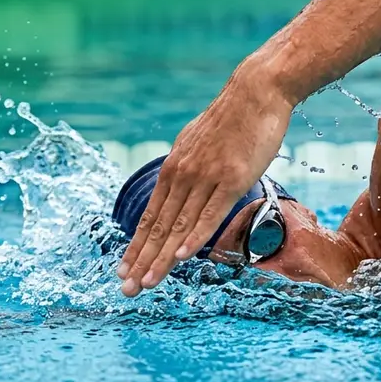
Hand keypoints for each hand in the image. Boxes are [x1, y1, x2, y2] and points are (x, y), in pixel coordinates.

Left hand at [116, 69, 293, 295]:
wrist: (256, 93)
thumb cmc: (233, 118)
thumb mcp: (198, 141)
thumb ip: (187, 165)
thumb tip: (179, 180)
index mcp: (174, 168)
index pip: (151, 216)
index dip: (137, 246)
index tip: (124, 270)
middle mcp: (184, 175)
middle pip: (159, 226)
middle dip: (141, 260)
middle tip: (126, 288)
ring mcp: (207, 178)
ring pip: (180, 226)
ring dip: (162, 258)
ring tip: (147, 283)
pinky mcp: (232, 179)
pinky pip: (210, 214)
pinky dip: (194, 237)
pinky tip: (181, 257)